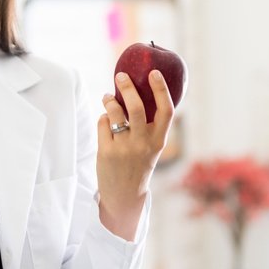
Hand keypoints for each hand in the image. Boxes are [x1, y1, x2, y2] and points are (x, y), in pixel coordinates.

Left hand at [96, 69, 174, 239]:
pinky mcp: (106, 152)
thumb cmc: (138, 165)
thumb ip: (148, 126)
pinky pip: (103, 124)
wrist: (124, 195)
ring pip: (115, 113)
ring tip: (107, 97)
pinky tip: (105, 120)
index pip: (166, 111)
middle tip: (121, 76)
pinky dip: (103, 118)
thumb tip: (135, 93)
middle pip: (137, 108)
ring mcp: (124, 148)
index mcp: (159, 140)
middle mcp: (143, 144)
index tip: (154, 73)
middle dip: (128, 88)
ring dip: (110, 100)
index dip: (161, 89)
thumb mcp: (151, 147)